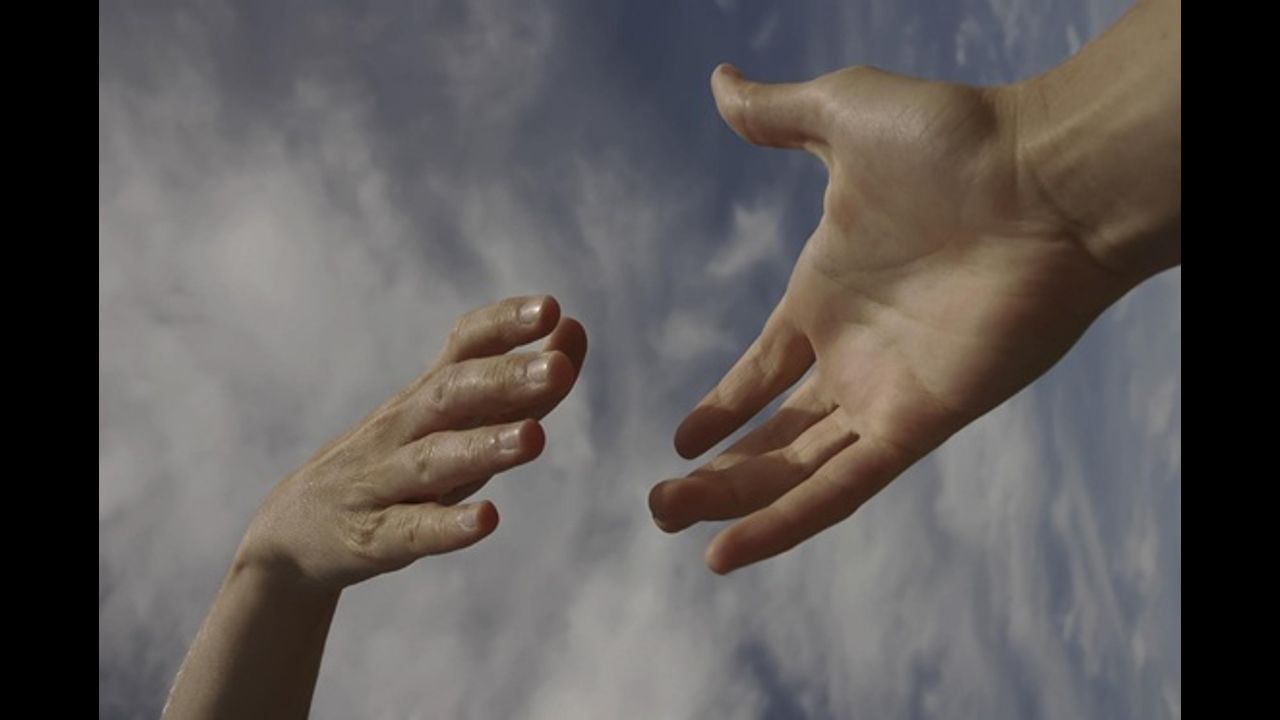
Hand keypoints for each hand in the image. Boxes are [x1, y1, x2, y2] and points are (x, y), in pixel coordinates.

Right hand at [237, 295, 586, 591]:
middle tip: (557, 366)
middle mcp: (405, 428)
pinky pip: (413, 530)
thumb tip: (574, 329)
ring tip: (534, 437)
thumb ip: (517, 383)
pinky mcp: (375, 537)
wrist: (294, 532)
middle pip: (453, 394)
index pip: (464, 346)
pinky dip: (448, 526)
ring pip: (435, 458)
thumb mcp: (452, 422)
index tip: (552, 307)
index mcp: (429, 395)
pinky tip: (486, 520)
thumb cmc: (396, 464)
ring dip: (485, 446)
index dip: (504, 325)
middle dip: (506, 379)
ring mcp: (386, 481)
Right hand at [650, 64, 1136, 572]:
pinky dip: (785, 523)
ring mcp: (883, 393)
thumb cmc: (958, 141)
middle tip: (658, 503)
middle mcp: (854, 355)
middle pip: (774, 435)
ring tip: (670, 518)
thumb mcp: (844, 115)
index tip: (681, 438)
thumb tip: (719, 84)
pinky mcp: (916, 423)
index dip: (723, 406)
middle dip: (717, 473)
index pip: (765, 370)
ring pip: (796, 469)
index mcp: (827, 295)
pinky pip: (841, 489)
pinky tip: (730, 551)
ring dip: (734, 501)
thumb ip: (777, 115)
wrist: (1047, 178)